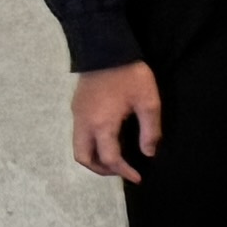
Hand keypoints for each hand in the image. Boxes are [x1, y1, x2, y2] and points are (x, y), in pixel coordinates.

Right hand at [72, 61, 163, 179]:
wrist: (105, 48)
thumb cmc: (130, 74)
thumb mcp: (148, 102)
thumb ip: (150, 130)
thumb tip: (148, 153)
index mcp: (101, 124)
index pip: (109, 158)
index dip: (123, 171)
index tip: (138, 178)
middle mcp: (83, 122)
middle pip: (83, 157)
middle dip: (101, 170)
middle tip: (121, 171)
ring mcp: (77, 114)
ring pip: (78, 147)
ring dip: (94, 158)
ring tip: (115, 160)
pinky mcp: (76, 107)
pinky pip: (79, 135)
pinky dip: (91, 145)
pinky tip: (108, 141)